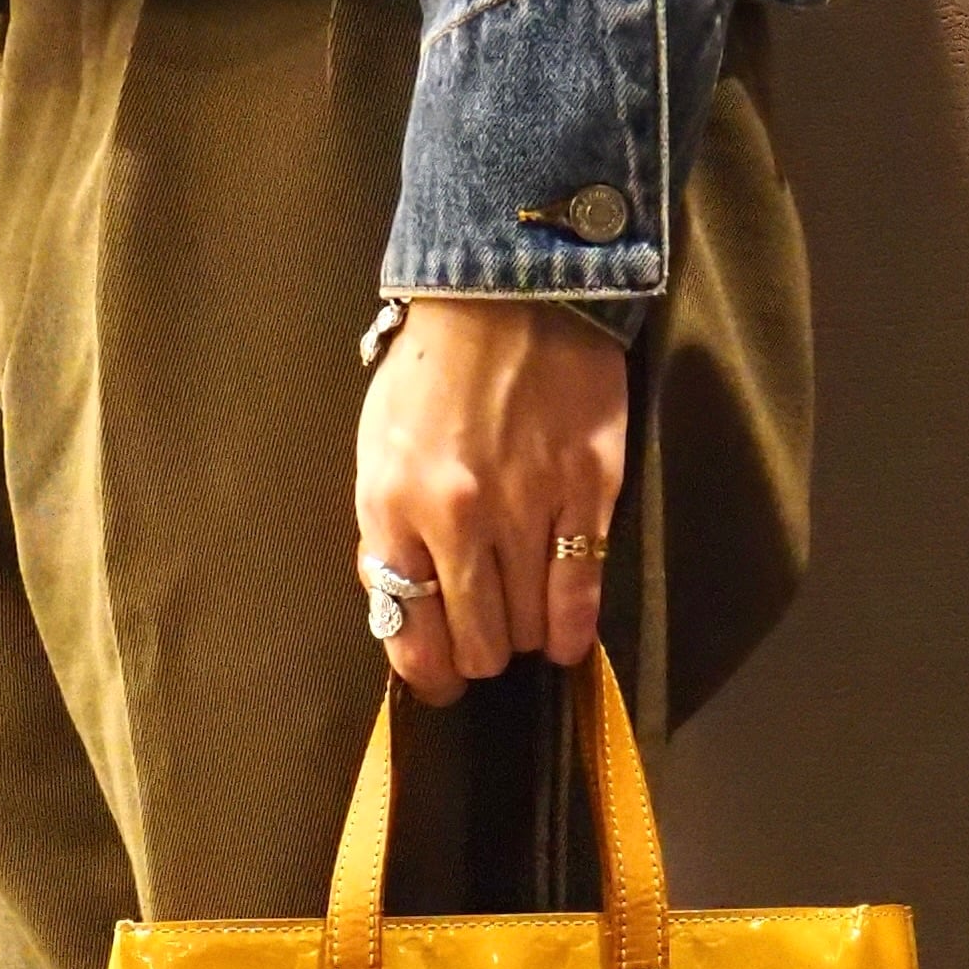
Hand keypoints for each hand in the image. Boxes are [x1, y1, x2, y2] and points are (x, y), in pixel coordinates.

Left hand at [354, 297, 627, 706]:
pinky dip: (572, 630)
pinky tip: (565, 638)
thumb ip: (387, 527)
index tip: (439, 680)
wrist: (510, 288)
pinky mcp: (589, 491)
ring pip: (526, 627)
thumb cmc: (436, 368)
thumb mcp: (379, 446)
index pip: (407, 627)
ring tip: (523, 625)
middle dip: (478, 656)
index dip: (427, 671)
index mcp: (393, 503)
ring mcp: (528, 506)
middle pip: (474, 641)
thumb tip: (401, 601)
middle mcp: (457, 515)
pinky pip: (582, 592)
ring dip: (523, 640)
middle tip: (485, 645)